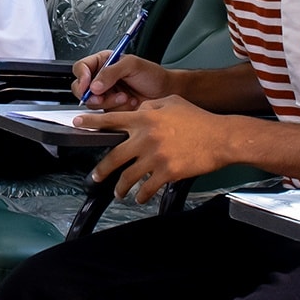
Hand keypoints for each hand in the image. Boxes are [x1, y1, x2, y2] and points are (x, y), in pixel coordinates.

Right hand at [72, 52, 173, 110]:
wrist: (166, 92)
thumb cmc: (152, 75)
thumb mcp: (132, 65)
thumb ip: (111, 72)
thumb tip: (94, 85)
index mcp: (104, 62)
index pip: (82, 67)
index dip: (82, 76)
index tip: (88, 84)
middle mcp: (101, 78)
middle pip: (81, 87)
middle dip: (92, 94)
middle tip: (102, 95)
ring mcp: (105, 94)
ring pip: (92, 102)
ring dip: (108, 101)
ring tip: (125, 96)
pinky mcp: (110, 108)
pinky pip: (103, 112)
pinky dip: (115, 109)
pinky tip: (127, 103)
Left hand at [76, 97, 231, 203]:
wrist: (221, 138)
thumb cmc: (199, 120)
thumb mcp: (172, 102)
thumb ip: (151, 105)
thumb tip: (138, 109)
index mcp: (146, 117)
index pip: (112, 120)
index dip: (91, 122)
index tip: (78, 124)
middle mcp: (146, 137)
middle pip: (114, 156)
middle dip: (101, 170)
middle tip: (95, 176)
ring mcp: (155, 156)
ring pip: (128, 176)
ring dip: (121, 187)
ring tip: (119, 191)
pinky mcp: (167, 172)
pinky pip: (147, 188)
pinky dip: (141, 195)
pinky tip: (140, 197)